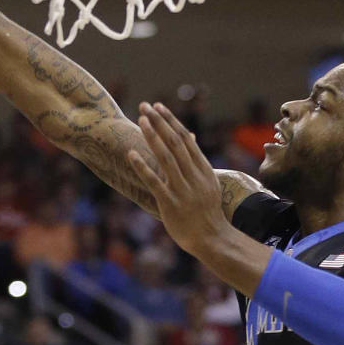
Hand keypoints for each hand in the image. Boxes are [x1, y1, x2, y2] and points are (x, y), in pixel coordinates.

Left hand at [126, 103, 226, 254]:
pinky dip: (143, 167)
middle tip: (144, 106)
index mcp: (203, 169)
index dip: (171, 121)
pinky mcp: (171, 203)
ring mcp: (183, 189)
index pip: (185, 139)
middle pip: (175, 143)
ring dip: (152, 137)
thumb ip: (197, 161)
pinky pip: (155, 182)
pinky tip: (131, 154)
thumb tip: (191, 137)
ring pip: (166, 158)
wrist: (212, 238)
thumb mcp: (208, 182)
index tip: (158, 107)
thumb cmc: (207, 212)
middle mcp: (194, 176)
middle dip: (159, 123)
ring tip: (140, 121)